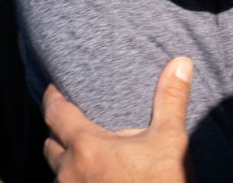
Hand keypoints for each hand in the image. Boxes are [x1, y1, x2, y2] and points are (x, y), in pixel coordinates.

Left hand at [44, 57, 193, 182]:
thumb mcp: (171, 141)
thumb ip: (170, 99)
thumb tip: (181, 61)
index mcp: (86, 147)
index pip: (55, 113)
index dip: (52, 98)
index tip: (53, 88)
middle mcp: (69, 172)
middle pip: (50, 144)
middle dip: (59, 132)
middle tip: (72, 120)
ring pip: (57, 173)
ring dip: (67, 161)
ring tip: (85, 153)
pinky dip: (76, 181)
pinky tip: (94, 178)